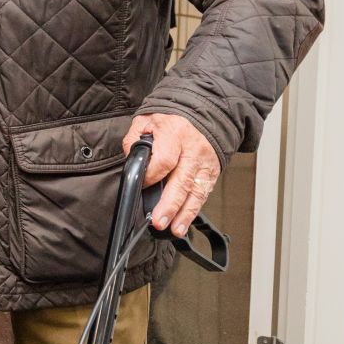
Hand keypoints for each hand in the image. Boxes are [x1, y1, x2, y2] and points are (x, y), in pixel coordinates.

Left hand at [123, 113, 220, 236]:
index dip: (152, 176)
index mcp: (174, 132)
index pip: (164, 160)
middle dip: (170, 204)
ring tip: (174, 228)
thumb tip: (131, 163)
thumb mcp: (144, 122)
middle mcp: (193, 148)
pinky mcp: (212, 172)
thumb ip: (133, 141)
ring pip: (195, 191)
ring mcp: (205, 162)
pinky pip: (203, 194)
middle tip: (159, 221)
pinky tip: (183, 223)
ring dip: (184, 213)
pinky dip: (193, 210)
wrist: (198, 114)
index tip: (141, 186)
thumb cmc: (168, 121)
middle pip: (182, 180)